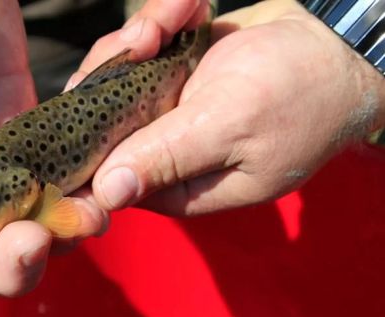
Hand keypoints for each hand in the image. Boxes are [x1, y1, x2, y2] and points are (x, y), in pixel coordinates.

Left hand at [73, 0, 384, 215]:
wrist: (335, 47)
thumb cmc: (300, 94)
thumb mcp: (231, 128)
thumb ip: (168, 157)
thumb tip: (107, 194)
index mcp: (177, 185)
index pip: (107, 175)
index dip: (86, 139)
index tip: (89, 93)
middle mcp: (162, 152)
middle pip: (99, 118)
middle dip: (115, 67)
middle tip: (148, 36)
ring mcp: (163, 110)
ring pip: (114, 74)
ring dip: (140, 34)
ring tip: (179, 12)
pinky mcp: (169, 74)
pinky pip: (140, 48)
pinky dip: (161, 20)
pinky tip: (189, 8)